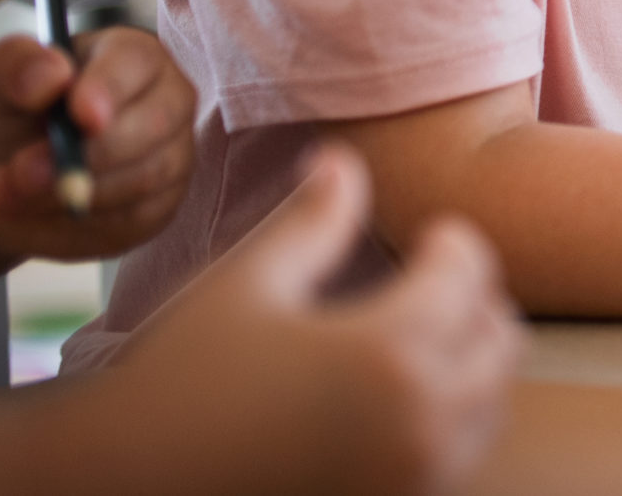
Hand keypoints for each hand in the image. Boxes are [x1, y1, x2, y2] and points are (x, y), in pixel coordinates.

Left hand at [0, 27, 193, 261]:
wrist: (5, 176)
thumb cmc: (11, 117)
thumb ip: (15, 65)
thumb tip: (52, 74)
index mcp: (131, 55)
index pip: (137, 62)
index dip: (110, 88)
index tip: (78, 116)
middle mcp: (168, 99)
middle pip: (156, 124)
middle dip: (89, 155)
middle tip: (20, 172)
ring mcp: (172, 154)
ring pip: (145, 179)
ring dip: (73, 195)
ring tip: (9, 197)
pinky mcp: (159, 207)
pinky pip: (132, 223)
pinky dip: (75, 228)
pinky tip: (34, 218)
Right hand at [107, 144, 520, 495]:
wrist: (121, 484)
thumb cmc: (177, 379)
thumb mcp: (246, 283)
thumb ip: (312, 219)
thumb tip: (344, 159)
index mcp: (389, 350)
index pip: (468, 274)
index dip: (451, 244)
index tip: (429, 236)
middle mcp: (418, 421)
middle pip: (500, 339)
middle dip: (473, 302)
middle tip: (430, 284)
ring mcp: (411, 477)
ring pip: (488, 403)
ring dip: (468, 363)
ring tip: (415, 338)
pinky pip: (457, 456)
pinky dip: (448, 421)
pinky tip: (392, 401)